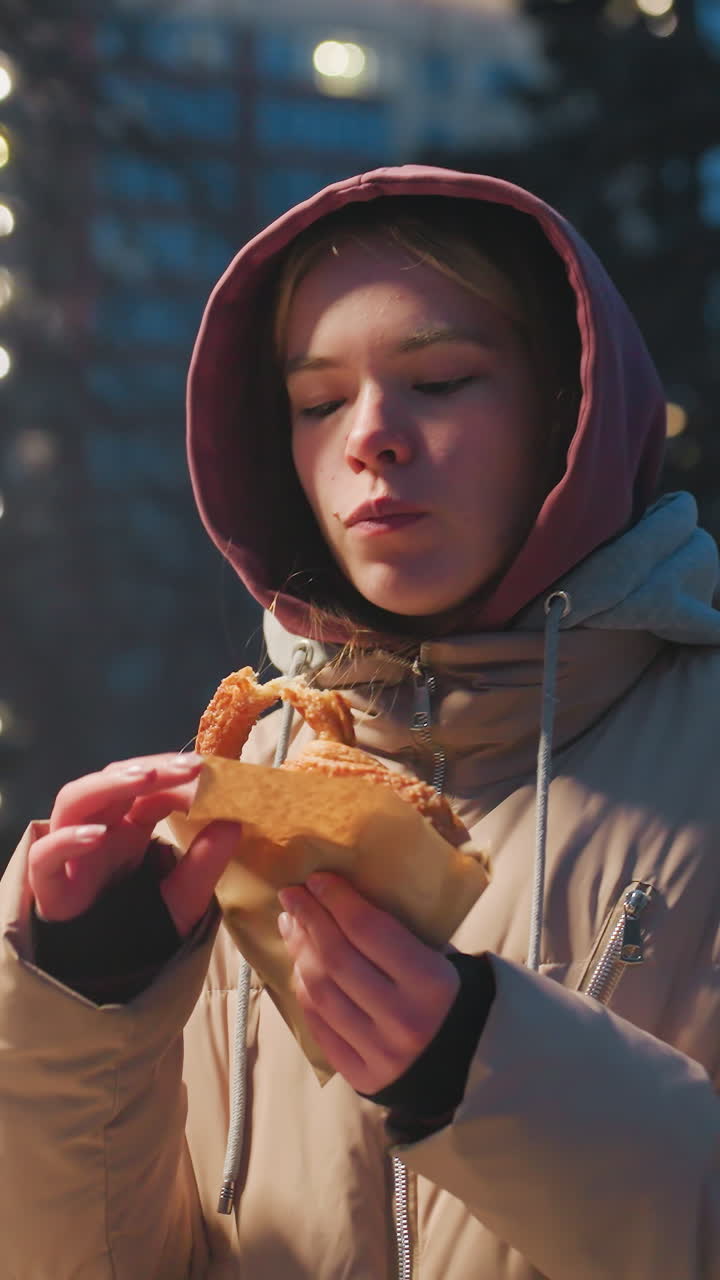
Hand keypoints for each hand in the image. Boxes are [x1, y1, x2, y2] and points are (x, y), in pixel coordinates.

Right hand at [28, 753, 239, 936]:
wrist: (109, 973)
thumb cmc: (142, 927)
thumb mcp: (184, 897)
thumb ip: (204, 864)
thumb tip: (235, 823)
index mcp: (131, 827)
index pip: (149, 787)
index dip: (177, 777)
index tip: (211, 774)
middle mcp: (100, 830)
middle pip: (114, 780)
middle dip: (152, 768)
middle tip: (191, 766)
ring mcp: (71, 853)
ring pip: (74, 801)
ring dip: (108, 785)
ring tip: (145, 779)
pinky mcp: (49, 885)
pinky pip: (45, 855)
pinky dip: (67, 841)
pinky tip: (97, 836)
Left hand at [277, 872, 459, 1093]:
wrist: (471, 1063)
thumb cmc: (453, 995)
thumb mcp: (442, 956)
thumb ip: (400, 932)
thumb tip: (343, 896)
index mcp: (431, 981)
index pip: (368, 930)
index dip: (336, 899)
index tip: (316, 879)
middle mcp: (403, 1018)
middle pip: (337, 959)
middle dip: (309, 919)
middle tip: (292, 895)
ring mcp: (379, 1052)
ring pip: (320, 993)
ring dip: (299, 953)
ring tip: (291, 926)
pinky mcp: (361, 1076)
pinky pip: (318, 1026)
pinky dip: (304, 991)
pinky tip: (300, 967)